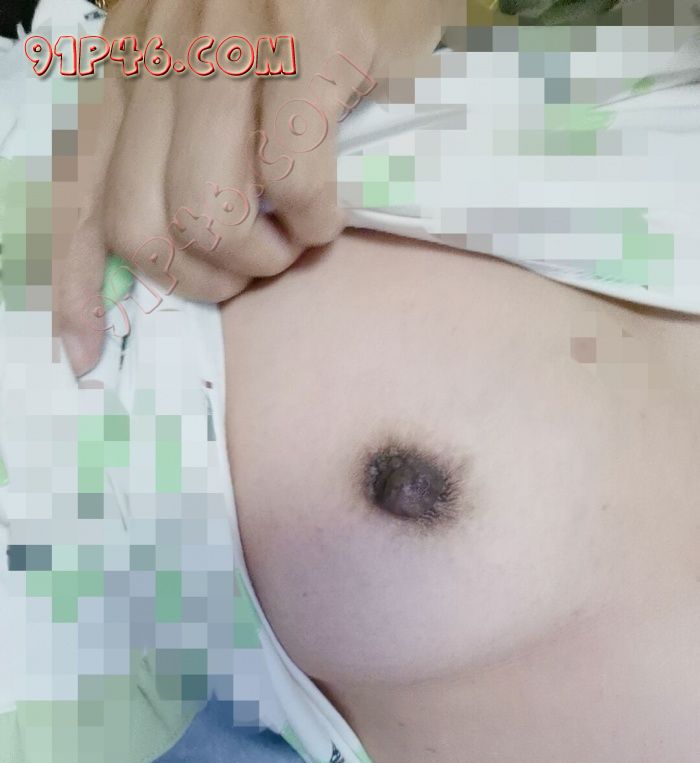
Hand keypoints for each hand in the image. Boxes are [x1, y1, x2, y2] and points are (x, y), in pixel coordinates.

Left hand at [54, 0, 442, 375]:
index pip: (78, 193)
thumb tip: (141, 248)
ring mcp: (232, 48)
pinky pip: (291, 182)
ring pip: (208, 213)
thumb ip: (157, 149)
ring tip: (290, 243)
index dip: (72, 285)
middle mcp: (161, 59)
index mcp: (126, 71)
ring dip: (259, 258)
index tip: (81, 353)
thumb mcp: (194, 69)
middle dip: (202, 282)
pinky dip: (314, 221)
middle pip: (143, 227)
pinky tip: (327, 213)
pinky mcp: (308, 48)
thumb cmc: (280, 10)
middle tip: (247, 272)